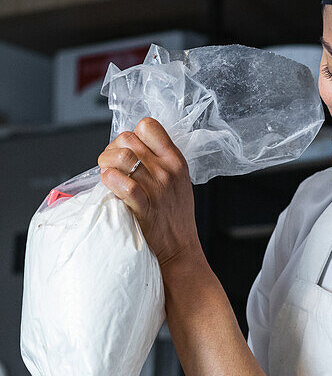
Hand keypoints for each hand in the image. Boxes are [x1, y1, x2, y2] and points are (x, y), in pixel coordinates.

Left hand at [98, 118, 202, 268]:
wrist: (179, 250)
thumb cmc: (174, 217)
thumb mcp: (178, 182)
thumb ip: (160, 162)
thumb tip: (131, 148)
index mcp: (176, 161)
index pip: (148, 126)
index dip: (132, 134)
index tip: (128, 149)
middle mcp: (167, 171)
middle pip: (127, 138)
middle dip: (112, 149)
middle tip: (111, 165)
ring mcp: (157, 189)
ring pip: (121, 157)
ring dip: (107, 164)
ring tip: (108, 176)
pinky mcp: (145, 207)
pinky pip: (124, 183)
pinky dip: (110, 180)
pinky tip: (109, 183)